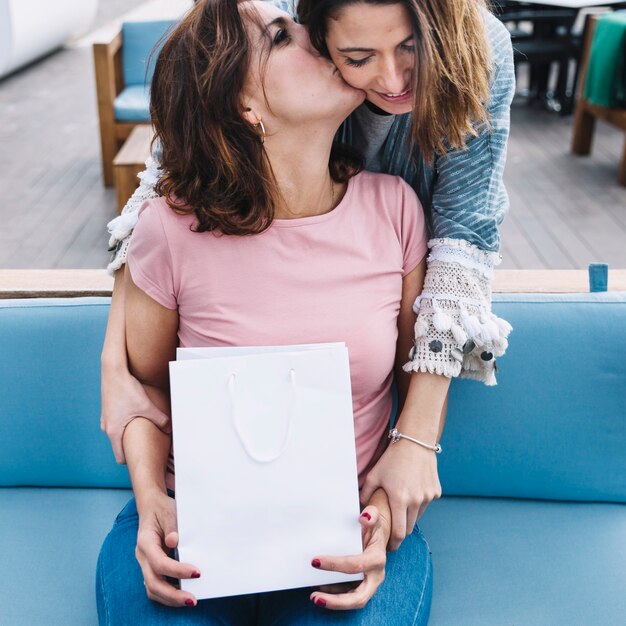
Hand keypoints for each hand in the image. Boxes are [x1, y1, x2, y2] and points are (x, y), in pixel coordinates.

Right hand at [101, 364, 169, 463]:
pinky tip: (137, 417)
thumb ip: (160, 419)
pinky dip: (126, 424)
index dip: (131, 461)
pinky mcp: (108, 409)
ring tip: (143, 433)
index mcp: (114, 432)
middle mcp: (107, 427)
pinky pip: (117, 423)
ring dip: (129, 435)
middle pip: (119, 446)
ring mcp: (106, 418)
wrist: (113, 370)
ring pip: (118, 434)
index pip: (120, 457)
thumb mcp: (147, 406)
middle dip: (132, 448)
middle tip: (146, 450)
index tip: (143, 462)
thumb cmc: (127, 389)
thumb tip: (171, 429)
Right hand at [135, 490, 200, 606]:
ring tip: (190, 600)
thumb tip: (174, 542)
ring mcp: (145, 564)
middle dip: (173, 595)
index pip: (160, 563)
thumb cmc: (162, 508)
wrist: (151, 506)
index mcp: (145, 542)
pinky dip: (168, 594)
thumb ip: (171, 526)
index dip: (177, 571)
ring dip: (170, 598)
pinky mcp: (150, 568)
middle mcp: (142, 556)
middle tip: (193, 599)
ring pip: (152, 589)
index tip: (197, 573)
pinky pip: (155, 586)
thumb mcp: (168, 512)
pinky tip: (183, 594)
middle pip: (153, 583)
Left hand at [309, 505, 388, 609]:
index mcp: (377, 559)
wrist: (377, 535)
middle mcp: (375, 576)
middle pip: (359, 597)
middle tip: (315, 597)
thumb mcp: (375, 516)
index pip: (355, 565)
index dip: (335, 565)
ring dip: (333, 602)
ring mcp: (369, 584)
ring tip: (315, 597)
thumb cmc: (373, 526)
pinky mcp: (362, 587)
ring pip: (353, 601)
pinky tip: (320, 589)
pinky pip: (348, 596)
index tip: (315, 561)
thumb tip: (364, 517)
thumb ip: (371, 515)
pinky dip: (334, 596)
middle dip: (337, 601)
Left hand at [360, 441, 440, 550]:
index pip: (399, 533)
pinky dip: (419, 503)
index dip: (394, 543)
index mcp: (399, 499)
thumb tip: (360, 512)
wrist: (415, 442)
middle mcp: (416, 501)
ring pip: (418, 516)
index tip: (389, 546)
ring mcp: (428, 496)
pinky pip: (426, 504)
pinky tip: (411, 490)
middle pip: (409, 528)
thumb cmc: (392, 459)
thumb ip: (366, 495)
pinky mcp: (436, 491)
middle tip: (392, 530)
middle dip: (401, 531)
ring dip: (409, 516)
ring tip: (400, 505)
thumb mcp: (374, 475)